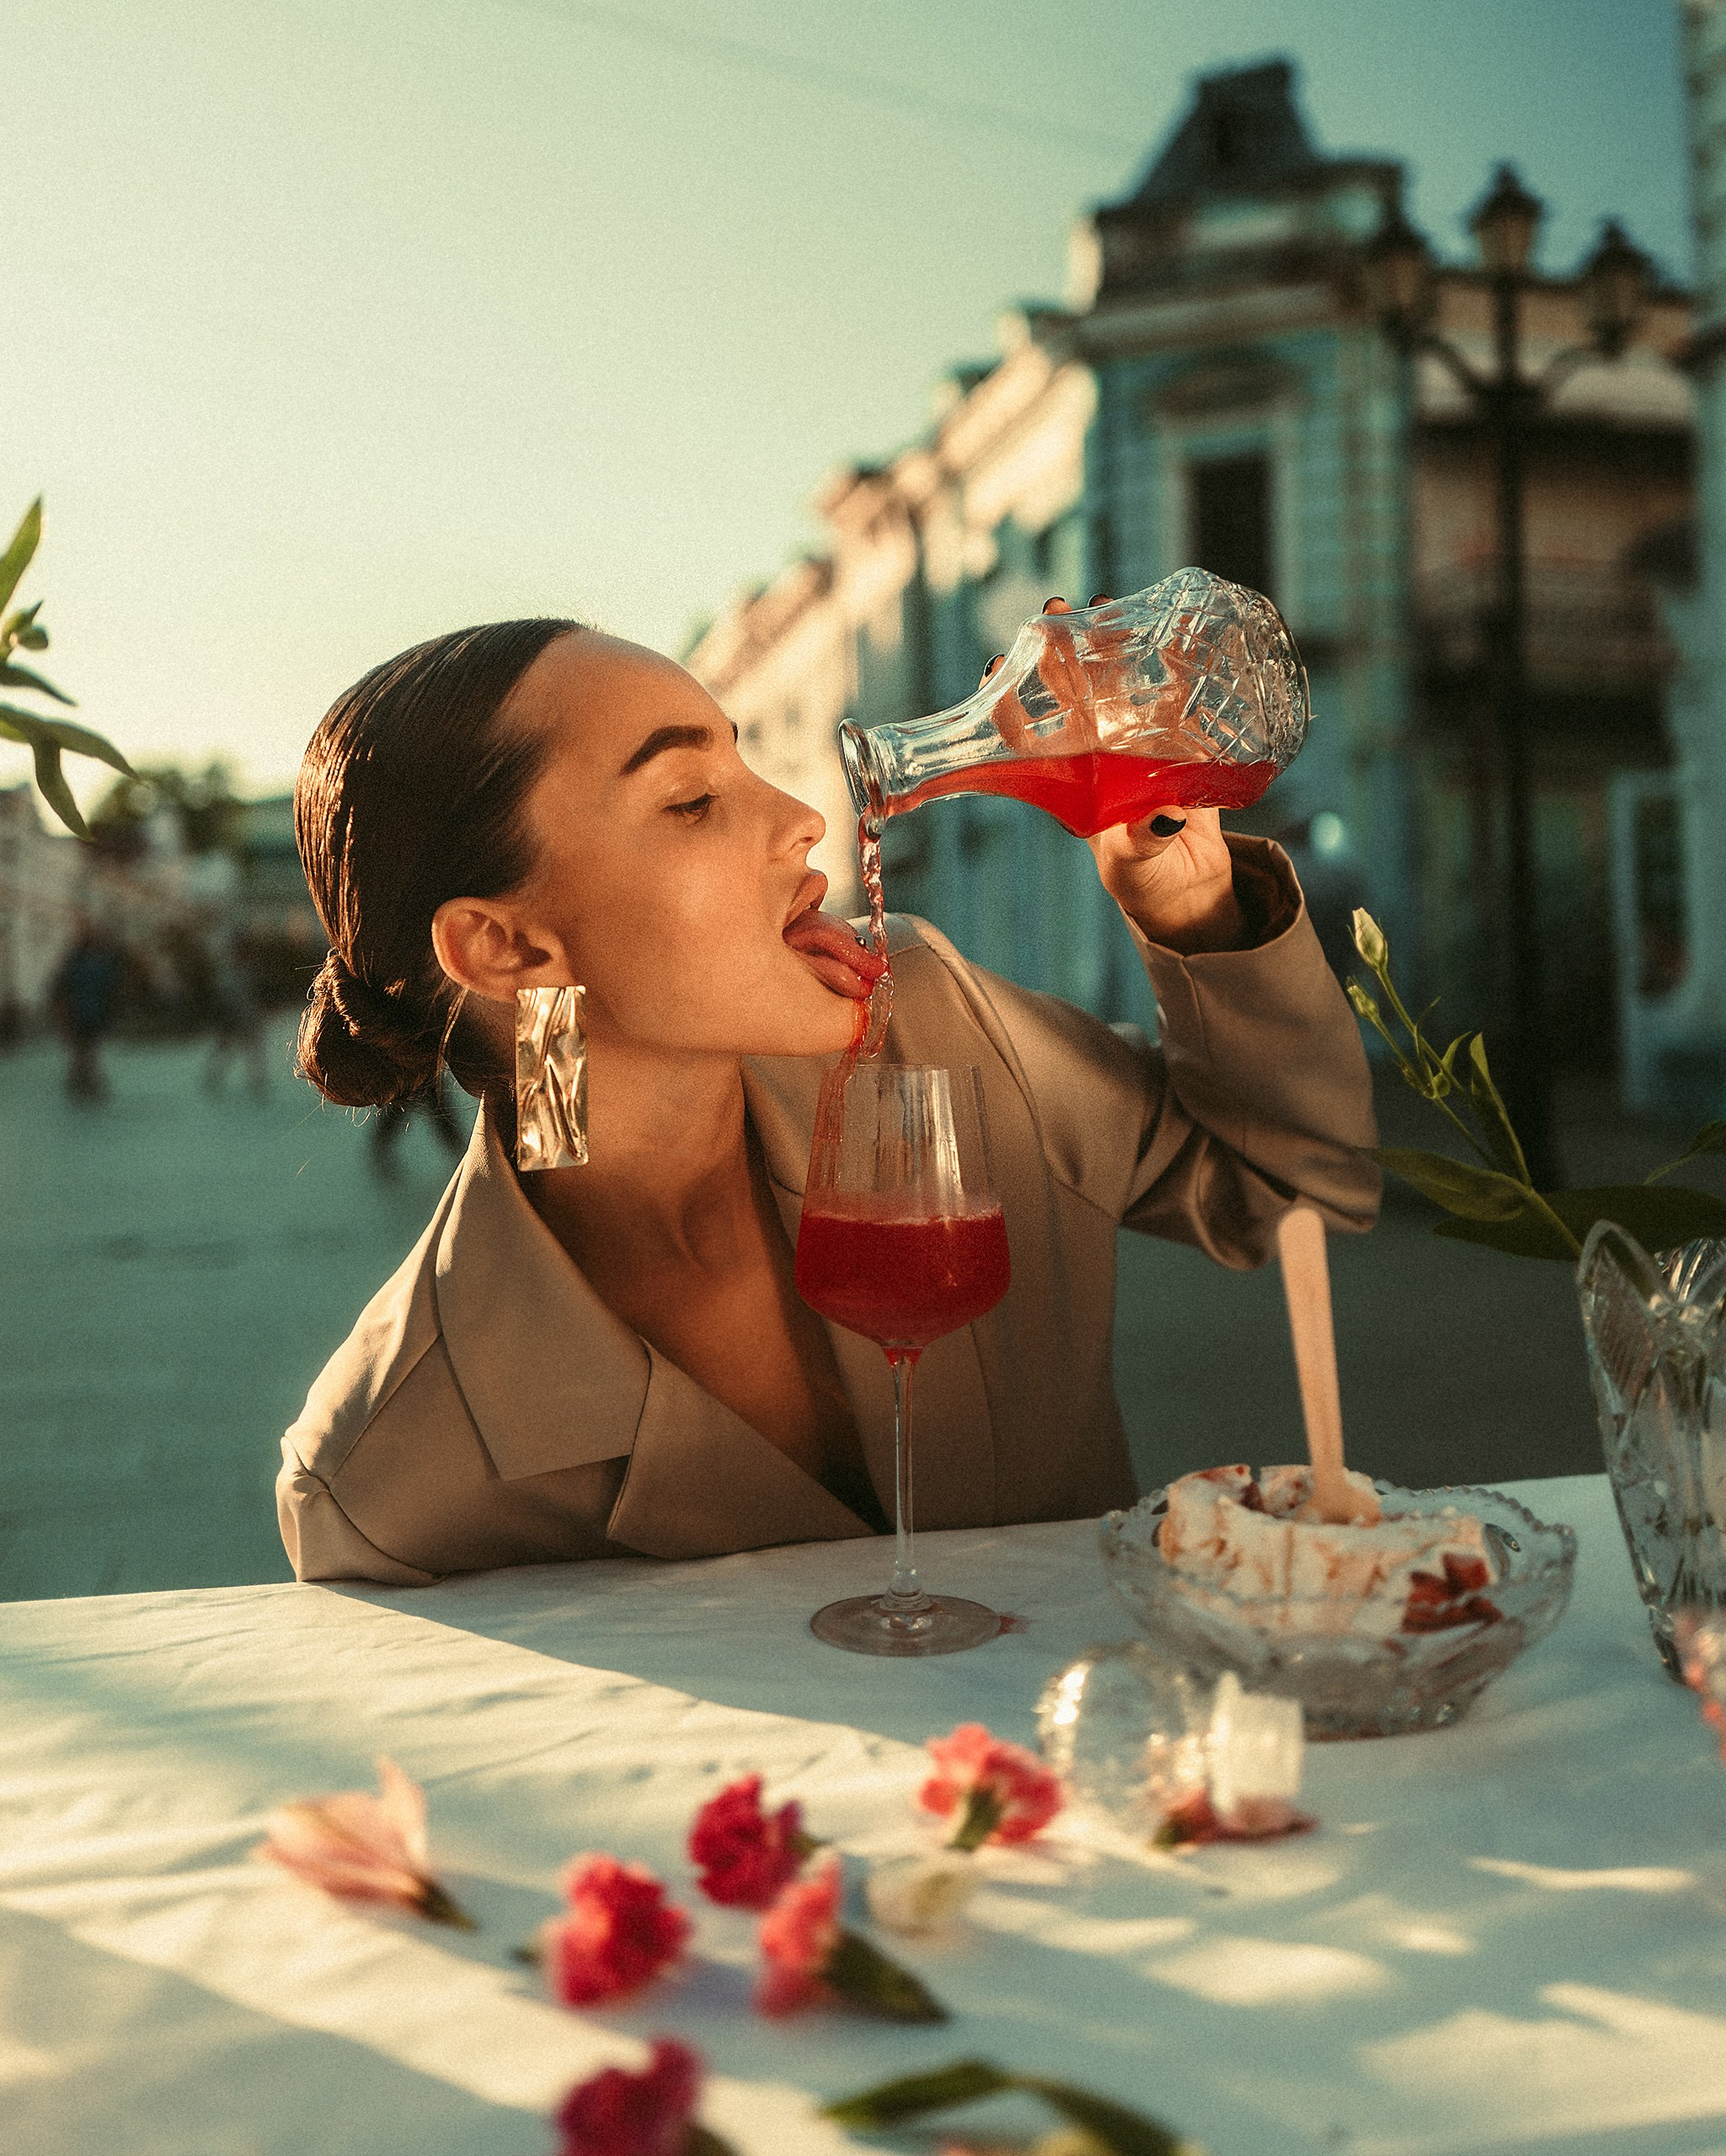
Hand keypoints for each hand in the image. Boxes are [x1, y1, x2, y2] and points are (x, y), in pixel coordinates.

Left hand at [986, 599, 1244, 956]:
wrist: (1193, 890)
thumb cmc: (1146, 882)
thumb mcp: (1134, 864)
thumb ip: (1142, 840)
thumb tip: (1161, 815)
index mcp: (1068, 784)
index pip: (1027, 735)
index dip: (1008, 699)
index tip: (995, 664)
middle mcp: (1095, 757)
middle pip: (1069, 694)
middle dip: (1060, 650)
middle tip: (1058, 609)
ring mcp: (1134, 744)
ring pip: (1114, 683)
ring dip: (1108, 644)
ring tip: (1104, 606)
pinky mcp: (1178, 741)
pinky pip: (1171, 695)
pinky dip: (1170, 662)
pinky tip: (1169, 631)